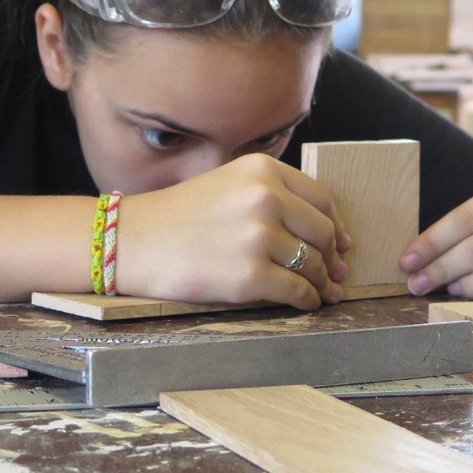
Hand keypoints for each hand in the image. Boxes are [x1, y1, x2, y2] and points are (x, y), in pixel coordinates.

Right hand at [115, 153, 351, 309]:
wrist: (133, 241)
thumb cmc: (179, 217)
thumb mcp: (229, 184)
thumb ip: (274, 198)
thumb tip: (333, 237)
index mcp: (263, 170)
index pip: (322, 199)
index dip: (334, 226)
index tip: (338, 244)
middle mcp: (265, 197)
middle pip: (323, 232)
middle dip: (331, 258)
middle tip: (333, 274)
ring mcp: (258, 237)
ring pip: (313, 264)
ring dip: (321, 283)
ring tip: (319, 291)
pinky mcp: (249, 276)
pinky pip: (297, 291)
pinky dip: (307, 301)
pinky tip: (303, 303)